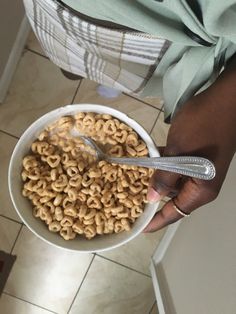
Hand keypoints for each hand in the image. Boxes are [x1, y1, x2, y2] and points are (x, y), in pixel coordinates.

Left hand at [144, 55, 235, 231]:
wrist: (226, 98)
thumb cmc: (203, 125)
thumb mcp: (179, 152)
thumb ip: (165, 177)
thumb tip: (152, 198)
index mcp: (201, 190)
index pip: (175, 213)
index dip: (157, 221)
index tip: (139, 228)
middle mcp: (201, 185)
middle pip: (174, 199)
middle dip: (153, 198)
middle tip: (127, 200)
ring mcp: (200, 170)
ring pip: (174, 181)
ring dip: (156, 179)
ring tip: (131, 181)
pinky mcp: (197, 157)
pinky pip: (177, 167)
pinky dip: (163, 165)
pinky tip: (147, 159)